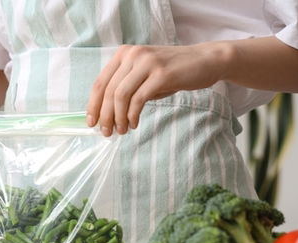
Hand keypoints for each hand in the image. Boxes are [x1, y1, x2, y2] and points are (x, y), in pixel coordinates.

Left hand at [86, 43, 228, 135]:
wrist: (205, 61)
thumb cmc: (172, 72)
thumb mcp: (143, 76)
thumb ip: (125, 88)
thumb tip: (105, 114)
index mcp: (124, 54)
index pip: (100, 83)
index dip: (93, 105)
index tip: (92, 123)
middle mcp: (132, 55)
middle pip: (108, 91)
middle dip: (105, 116)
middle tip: (106, 133)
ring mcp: (147, 63)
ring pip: (120, 96)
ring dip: (118, 118)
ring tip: (121, 131)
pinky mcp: (161, 74)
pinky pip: (138, 99)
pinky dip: (132, 115)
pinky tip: (134, 124)